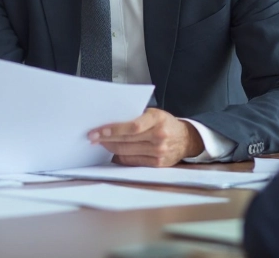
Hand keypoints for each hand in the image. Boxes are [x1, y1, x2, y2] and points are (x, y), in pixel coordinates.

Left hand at [88, 108, 203, 166]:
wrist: (186, 139)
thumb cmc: (165, 123)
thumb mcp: (154, 113)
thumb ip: (136, 117)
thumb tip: (110, 122)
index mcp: (158, 119)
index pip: (133, 126)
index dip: (114, 129)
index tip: (98, 131)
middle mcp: (160, 136)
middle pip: (127, 140)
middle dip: (106, 139)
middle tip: (92, 137)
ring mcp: (159, 152)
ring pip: (127, 151)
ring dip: (110, 147)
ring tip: (100, 143)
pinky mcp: (157, 164)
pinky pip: (132, 161)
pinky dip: (120, 156)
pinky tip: (112, 151)